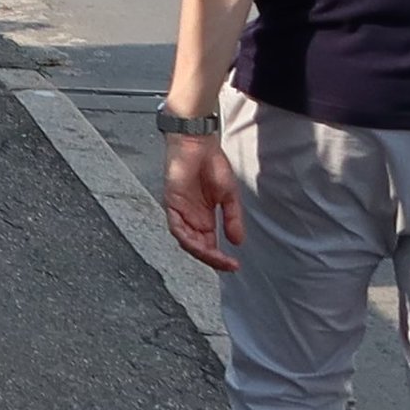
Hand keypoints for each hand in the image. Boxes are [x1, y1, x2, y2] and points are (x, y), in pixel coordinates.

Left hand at [159, 114, 243, 270]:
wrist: (198, 143)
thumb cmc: (211, 164)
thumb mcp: (229, 195)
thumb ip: (232, 219)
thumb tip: (238, 242)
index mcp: (204, 218)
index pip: (210, 246)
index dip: (221, 258)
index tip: (235, 266)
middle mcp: (191, 219)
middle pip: (198, 248)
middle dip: (213, 259)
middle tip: (227, 265)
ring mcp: (180, 212)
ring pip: (187, 241)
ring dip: (201, 252)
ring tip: (216, 258)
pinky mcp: (172, 204)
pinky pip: (176, 227)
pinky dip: (186, 238)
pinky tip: (199, 244)